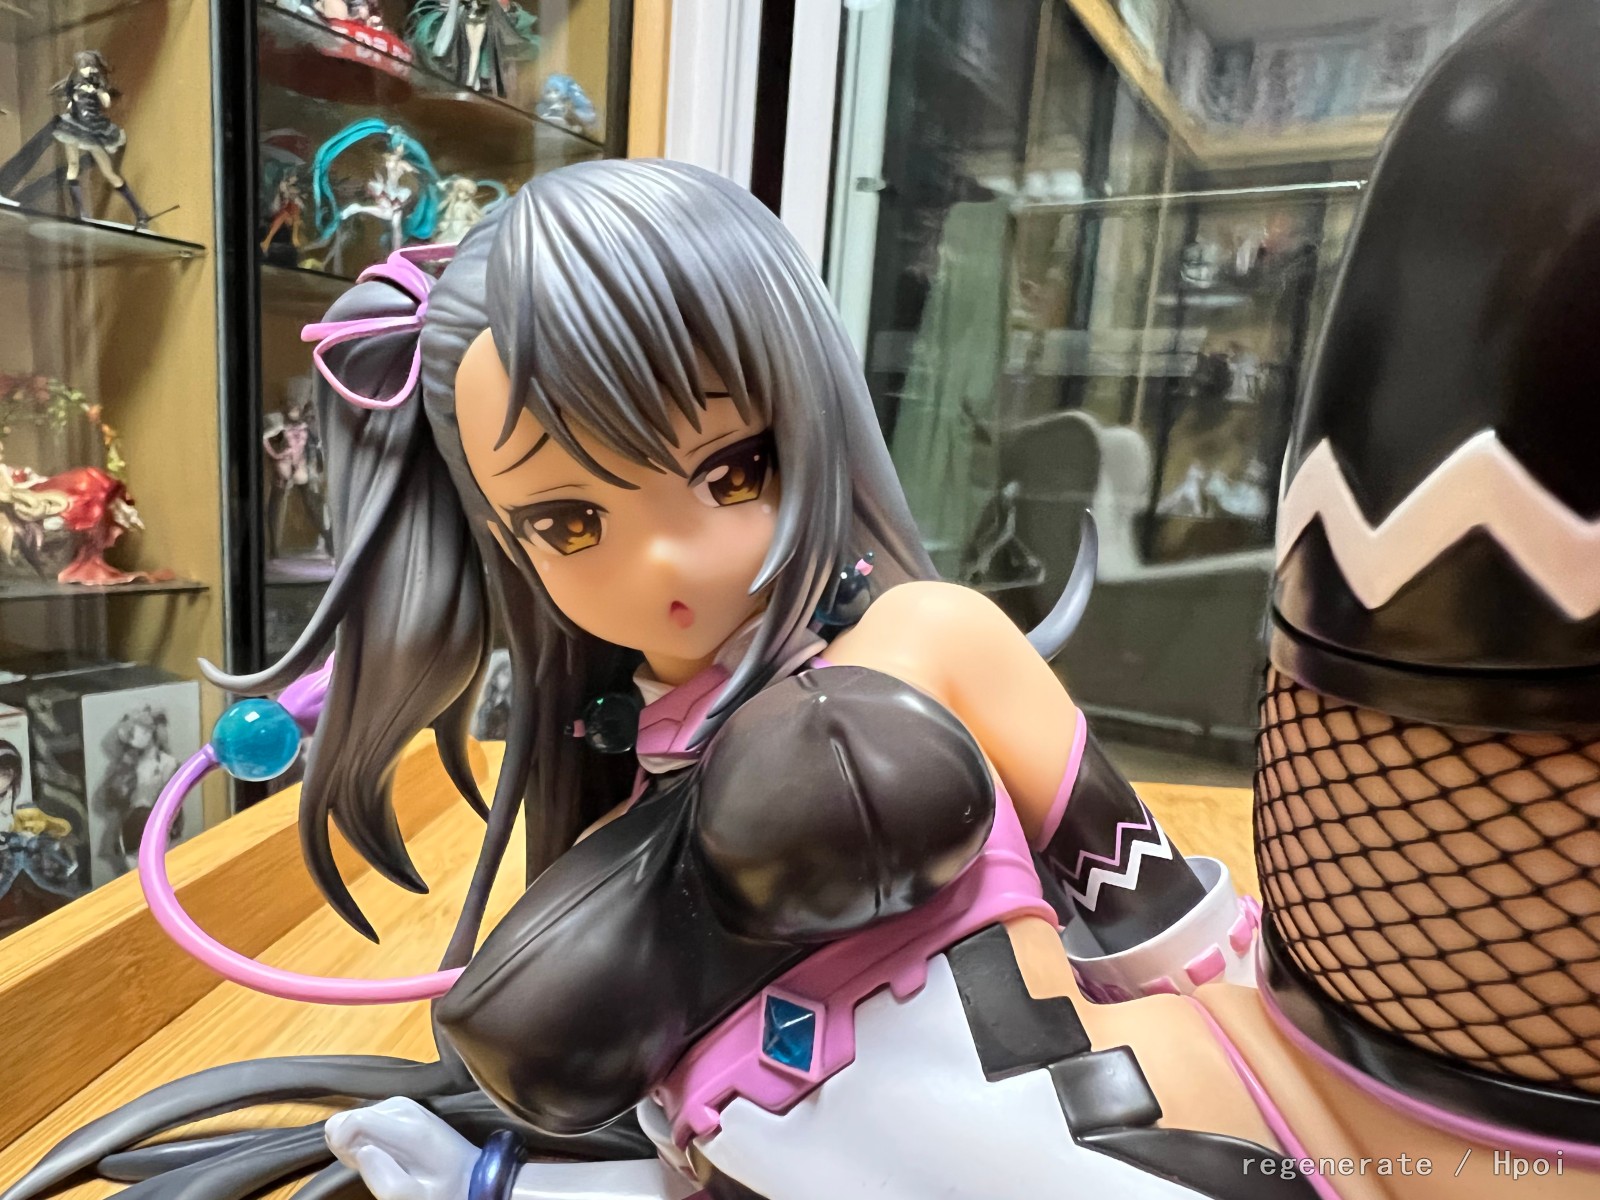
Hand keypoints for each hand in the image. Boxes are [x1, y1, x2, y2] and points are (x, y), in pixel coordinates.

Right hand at [325, 1097, 478, 1199]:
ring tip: (383, 1163)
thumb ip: (384, 1180)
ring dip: (358, 1141)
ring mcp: (405, 1105)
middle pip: (351, 1116)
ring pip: (356, 1116)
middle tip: (372, 1168)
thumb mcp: (416, 1198)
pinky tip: (385, 1153)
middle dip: (349, 1143)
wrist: (471, 1175)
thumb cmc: (444, 1192)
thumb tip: (361, 1152)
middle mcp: (404, 1108)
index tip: (352, 1164)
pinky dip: (367, 1136)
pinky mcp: (403, 1108)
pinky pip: (368, 1117)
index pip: (354, 1119)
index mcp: (409, 1130)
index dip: (340, 1142)